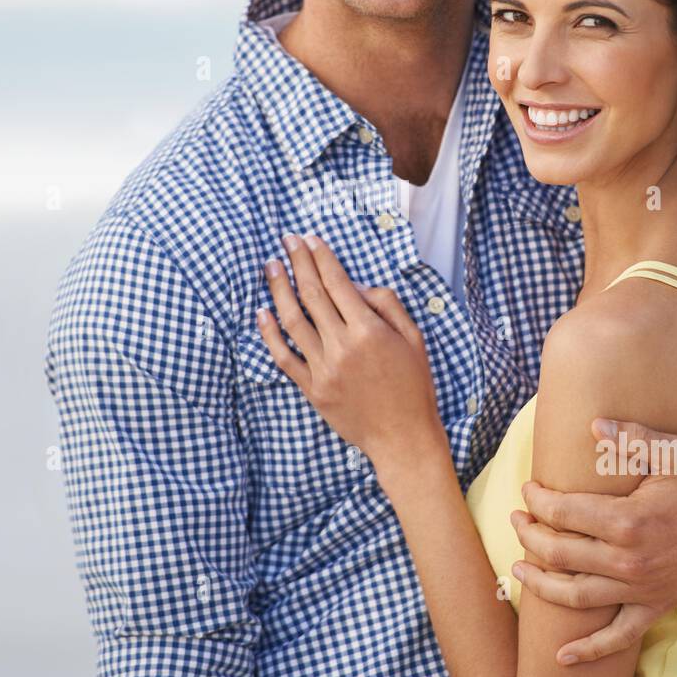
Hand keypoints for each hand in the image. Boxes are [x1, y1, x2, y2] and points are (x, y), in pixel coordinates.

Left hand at [256, 232, 445, 470]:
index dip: (321, 257)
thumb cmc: (413, 386)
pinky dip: (270, 334)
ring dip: (278, 289)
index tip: (310, 239)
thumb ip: (387, 305)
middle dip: (297, 262)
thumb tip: (356, 286)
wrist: (403, 437)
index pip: (337, 283)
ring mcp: (323, 369)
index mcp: (368, 330)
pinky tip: (262, 313)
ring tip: (270, 267)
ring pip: (292, 321)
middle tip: (287, 241)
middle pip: (311, 294)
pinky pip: (283, 358)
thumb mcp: (414, 338)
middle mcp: (342, 346)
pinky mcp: (312, 390)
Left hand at [511, 418, 676, 664]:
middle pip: (560, 554)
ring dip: (541, 584)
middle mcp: (629, 561)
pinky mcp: (656, 606)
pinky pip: (617, 637)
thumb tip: (593, 425)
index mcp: (628, 521)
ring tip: (519, 569)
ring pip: (576, 596)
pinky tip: (562, 657)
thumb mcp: (672, 452)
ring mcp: (641, 589)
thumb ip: (631, 438)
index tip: (527, 490)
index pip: (563, 513)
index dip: (537, 501)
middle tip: (516, 520)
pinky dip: (588, 650)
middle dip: (530, 536)